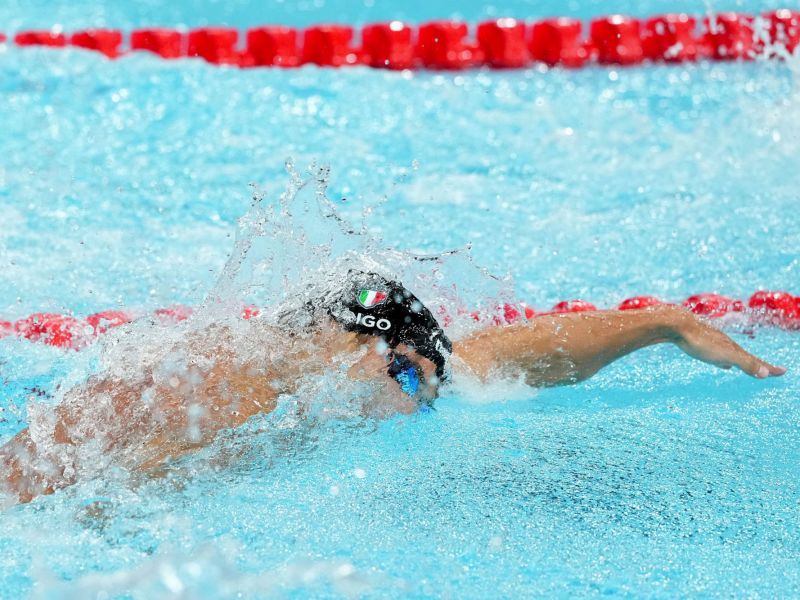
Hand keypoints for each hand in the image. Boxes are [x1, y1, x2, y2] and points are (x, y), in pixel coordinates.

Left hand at [671, 308, 785, 377]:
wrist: (675, 324)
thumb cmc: (700, 341)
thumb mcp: (724, 354)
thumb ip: (745, 363)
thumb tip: (766, 373)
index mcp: (733, 349)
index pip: (755, 361)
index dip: (769, 368)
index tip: (783, 371)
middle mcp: (725, 344)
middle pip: (745, 357)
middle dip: (757, 365)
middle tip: (769, 370)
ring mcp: (712, 341)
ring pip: (730, 353)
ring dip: (740, 361)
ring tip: (744, 368)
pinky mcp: (697, 341)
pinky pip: (715, 352)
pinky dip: (722, 359)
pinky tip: (719, 362)